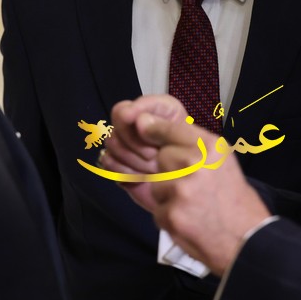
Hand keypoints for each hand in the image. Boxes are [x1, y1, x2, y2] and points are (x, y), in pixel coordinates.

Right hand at [102, 95, 187, 210]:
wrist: (187, 196)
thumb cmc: (192, 165)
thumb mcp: (189, 142)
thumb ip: (165, 127)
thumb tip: (139, 121)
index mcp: (159, 111)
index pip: (137, 103)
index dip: (132, 110)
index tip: (129, 117)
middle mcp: (139, 123)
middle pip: (119, 121)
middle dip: (136, 142)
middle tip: (154, 156)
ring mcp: (127, 143)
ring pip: (113, 141)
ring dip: (133, 159)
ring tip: (153, 169)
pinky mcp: (118, 163)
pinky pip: (108, 160)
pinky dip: (124, 171)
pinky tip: (140, 177)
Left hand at [137, 112, 271, 275]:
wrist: (246, 239)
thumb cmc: (233, 199)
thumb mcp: (222, 161)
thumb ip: (193, 145)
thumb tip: (147, 125)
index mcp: (211, 148)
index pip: (172, 128)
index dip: (156, 129)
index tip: (143, 125)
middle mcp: (195, 164)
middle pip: (162, 157)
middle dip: (171, 170)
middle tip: (193, 185)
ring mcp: (181, 190)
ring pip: (157, 184)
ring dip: (168, 195)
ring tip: (193, 204)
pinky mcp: (171, 214)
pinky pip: (158, 209)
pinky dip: (170, 216)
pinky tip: (190, 219)